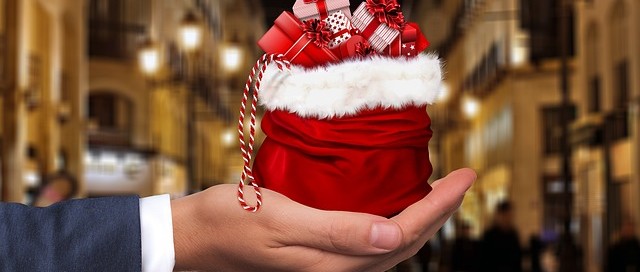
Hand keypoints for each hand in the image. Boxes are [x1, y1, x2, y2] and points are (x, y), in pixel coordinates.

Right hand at [171, 168, 475, 271]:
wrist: (197, 236)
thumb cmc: (232, 223)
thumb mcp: (282, 221)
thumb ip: (338, 230)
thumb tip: (395, 234)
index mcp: (335, 262)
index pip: (404, 232)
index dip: (440, 206)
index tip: (465, 177)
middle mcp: (339, 266)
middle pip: (406, 241)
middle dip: (440, 210)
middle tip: (462, 179)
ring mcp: (330, 260)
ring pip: (391, 241)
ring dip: (420, 216)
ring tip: (438, 190)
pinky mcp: (319, 249)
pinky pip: (369, 237)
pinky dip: (392, 217)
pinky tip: (392, 200)